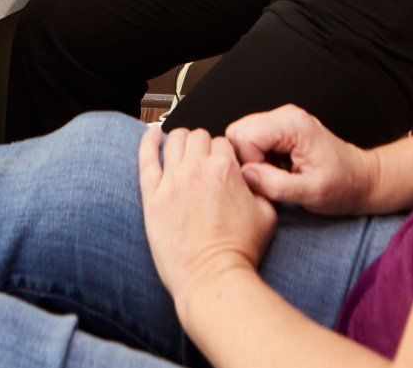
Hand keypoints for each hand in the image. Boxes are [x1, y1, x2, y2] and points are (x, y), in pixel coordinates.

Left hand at [138, 124, 276, 311]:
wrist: (212, 278)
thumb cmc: (239, 251)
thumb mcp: (267, 213)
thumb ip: (260, 186)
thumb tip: (253, 177)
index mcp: (226, 168)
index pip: (223, 141)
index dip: (225, 152)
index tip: (222, 163)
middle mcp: (197, 169)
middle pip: (198, 136)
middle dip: (204, 144)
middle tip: (204, 158)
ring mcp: (172, 180)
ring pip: (174, 140)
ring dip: (181, 140)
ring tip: (181, 147)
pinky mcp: (152, 196)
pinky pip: (146, 157)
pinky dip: (148, 141)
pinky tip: (152, 134)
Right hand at [224, 104, 379, 214]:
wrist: (363, 179)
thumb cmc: (343, 186)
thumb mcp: (311, 192)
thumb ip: (276, 185)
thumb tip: (246, 174)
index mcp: (292, 125)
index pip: (244, 136)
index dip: (249, 163)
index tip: (267, 181)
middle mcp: (285, 115)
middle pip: (238, 131)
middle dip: (246, 159)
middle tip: (268, 179)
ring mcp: (283, 119)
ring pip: (242, 134)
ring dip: (251, 159)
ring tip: (274, 175)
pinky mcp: (281, 128)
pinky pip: (252, 139)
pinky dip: (257, 157)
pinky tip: (276, 169)